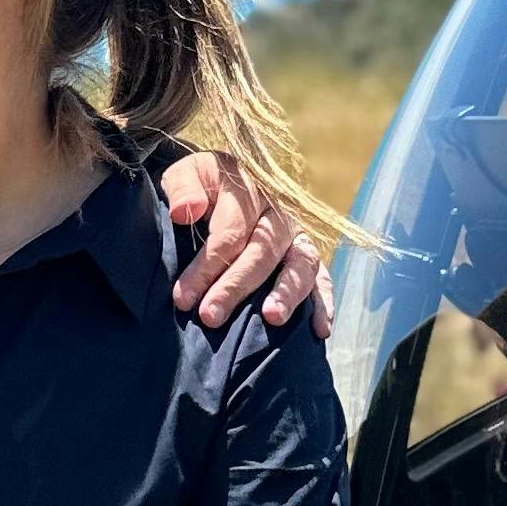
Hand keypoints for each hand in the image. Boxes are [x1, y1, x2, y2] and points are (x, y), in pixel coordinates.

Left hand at [162, 151, 330, 335]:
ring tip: (271, 318)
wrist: (221, 182)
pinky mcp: (305, 254)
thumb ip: (182, 188)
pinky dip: (324, 303)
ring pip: (300, 263)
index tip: (183, 298)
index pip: (230, 232)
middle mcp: (278, 212)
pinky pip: (321, 277)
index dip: (207, 266)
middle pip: (262, 251)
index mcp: (248, 190)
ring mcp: (296, 234)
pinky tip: (320, 330)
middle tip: (210, 316)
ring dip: (287, 292)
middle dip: (235, 286)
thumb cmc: (198, 186)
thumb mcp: (182, 174)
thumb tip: (184, 212)